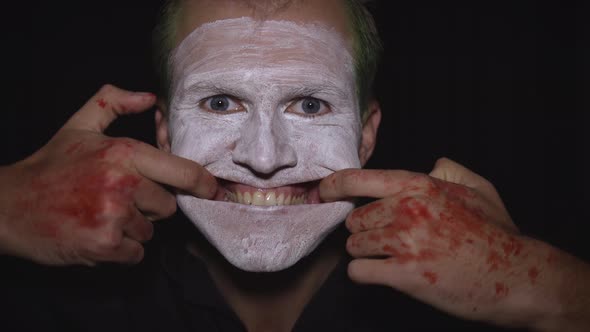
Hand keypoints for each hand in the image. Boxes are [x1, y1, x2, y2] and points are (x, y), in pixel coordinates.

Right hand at [0, 84, 216, 265]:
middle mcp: (123, 183)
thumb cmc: (50, 166)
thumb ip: (112, 103)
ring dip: (132, 229)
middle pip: (168, 205)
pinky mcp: (105, 245)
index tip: (214, 190)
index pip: (182, 170)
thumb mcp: (78, 126)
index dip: (203, 183)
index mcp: (123, 153)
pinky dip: (121, 250)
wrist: (8, 207)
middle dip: (150, 205)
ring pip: (150, 231)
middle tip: (118, 199)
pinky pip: (136, 254)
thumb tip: (150, 97)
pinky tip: (97, 234)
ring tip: (101, 215)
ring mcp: (114, 216)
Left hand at [320, 158, 576, 328]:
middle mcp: (406, 209)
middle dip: (364, 230)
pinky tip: (382, 273)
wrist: (517, 276)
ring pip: (354, 245)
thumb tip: (433, 163)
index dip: (334, 185)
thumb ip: (450, 170)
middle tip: (386, 238)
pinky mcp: (404, 274)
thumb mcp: (478, 188)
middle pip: (354, 218)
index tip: (322, 191)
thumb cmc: (496, 233)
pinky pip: (359, 271)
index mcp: (419, 186)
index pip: (359, 179)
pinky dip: (365, 274)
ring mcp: (404, 242)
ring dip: (365, 253)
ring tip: (390, 257)